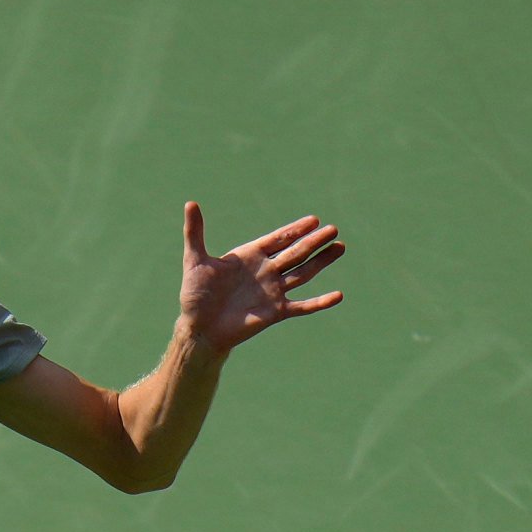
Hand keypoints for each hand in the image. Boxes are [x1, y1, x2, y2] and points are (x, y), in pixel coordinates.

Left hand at [177, 202, 345, 361]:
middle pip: (296, 252)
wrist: (199, 328)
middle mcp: (266, 271)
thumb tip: (190, 203)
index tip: (313, 220)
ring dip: (322, 261)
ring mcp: (273, 291)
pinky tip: (338, 295)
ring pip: (303, 273)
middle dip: (314, 241)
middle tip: (333, 229)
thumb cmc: (195, 295)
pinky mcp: (276, 312)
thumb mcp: (195, 260)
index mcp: (251, 256)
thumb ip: (195, 233)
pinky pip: (302, 306)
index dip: (295, 230)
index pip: (278, 239)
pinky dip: (319, 302)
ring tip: (340, 247)